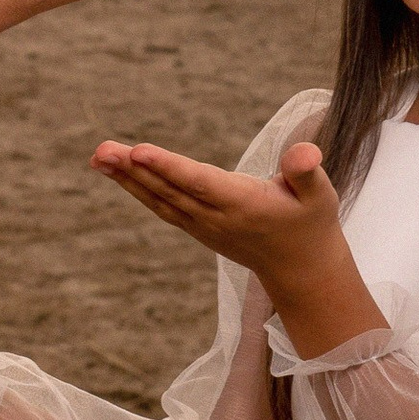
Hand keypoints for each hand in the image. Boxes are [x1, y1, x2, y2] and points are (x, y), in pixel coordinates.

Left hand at [92, 136, 383, 357]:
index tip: (137, 151)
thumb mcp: (320, 195)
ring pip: (159, 199)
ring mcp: (203, 225)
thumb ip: (306, 172)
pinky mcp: (197, 227)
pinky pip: (161, 206)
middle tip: (101, 149)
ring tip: (98, 155)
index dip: (168, 166)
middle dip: (134, 169)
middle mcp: (216, 217)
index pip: (199, 182)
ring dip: (127, 178)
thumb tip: (303, 152)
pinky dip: (138, 188)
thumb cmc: (312, 223)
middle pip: (169, 190)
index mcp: (243, 204)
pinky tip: (117, 171)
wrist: (301, 270)